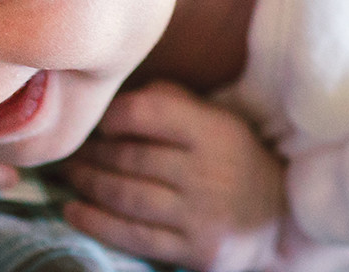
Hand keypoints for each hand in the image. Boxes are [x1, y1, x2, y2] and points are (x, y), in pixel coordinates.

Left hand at [62, 81, 284, 271]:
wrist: (278, 218)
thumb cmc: (230, 158)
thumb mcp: (215, 119)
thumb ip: (170, 101)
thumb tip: (113, 98)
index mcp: (215, 130)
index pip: (150, 111)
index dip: (114, 114)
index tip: (98, 121)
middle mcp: (210, 172)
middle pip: (131, 157)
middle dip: (92, 153)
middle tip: (71, 150)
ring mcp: (203, 216)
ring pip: (127, 197)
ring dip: (89, 184)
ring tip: (70, 174)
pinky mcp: (195, 251)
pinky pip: (133, 236)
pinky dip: (95, 222)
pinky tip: (73, 210)